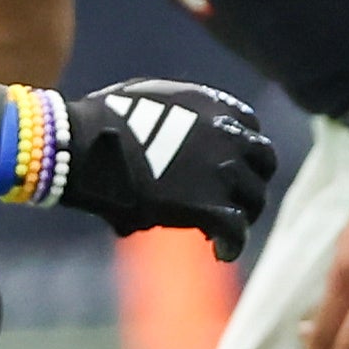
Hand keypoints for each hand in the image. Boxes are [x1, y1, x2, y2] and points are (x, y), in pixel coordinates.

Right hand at [56, 80, 275, 256]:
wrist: (84, 145)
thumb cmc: (100, 119)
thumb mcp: (148, 96)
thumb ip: (176, 110)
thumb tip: (174, 125)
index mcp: (215, 106)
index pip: (250, 128)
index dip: (242, 151)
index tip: (230, 166)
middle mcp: (228, 135)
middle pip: (263, 161)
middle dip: (252, 180)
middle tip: (236, 200)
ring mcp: (222, 171)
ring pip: (254, 198)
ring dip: (243, 214)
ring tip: (222, 231)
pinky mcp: (208, 205)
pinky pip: (236, 229)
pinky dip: (233, 243)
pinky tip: (221, 252)